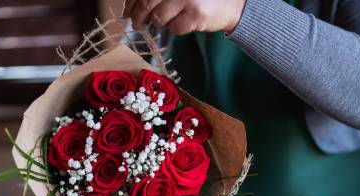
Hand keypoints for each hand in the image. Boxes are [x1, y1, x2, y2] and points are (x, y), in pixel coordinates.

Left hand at [123, 0, 245, 34]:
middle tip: (136, 24)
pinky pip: (175, 28)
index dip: (132, 2)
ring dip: (160, 22)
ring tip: (169, 19)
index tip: (127, 11)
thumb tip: (131, 5)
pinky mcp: (196, 14)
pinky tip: (186, 22)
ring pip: (159, 18)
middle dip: (138, 16)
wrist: (232, 4)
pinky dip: (177, 29)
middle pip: (147, 2)